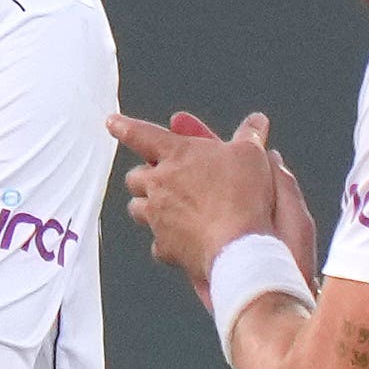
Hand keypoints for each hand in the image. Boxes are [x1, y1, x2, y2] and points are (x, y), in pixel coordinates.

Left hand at [109, 109, 315, 299]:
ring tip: (166, 208)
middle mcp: (159, 185)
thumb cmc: (243, 197)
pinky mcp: (164, 247)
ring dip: (148, 206)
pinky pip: (157, 241)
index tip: (112, 122)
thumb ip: (250, 136)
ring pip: (137, 209)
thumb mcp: (252, 155)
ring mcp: (158, 217)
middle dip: (144, 176)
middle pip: (134, 176)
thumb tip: (256, 122)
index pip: (141, 134)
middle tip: (158, 178)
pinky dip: (166, 239)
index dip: (125, 126)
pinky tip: (182, 240)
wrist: (238, 246)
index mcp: (176, 155)